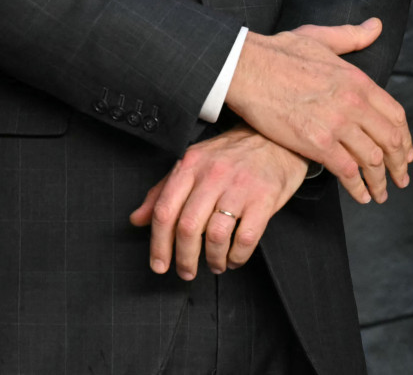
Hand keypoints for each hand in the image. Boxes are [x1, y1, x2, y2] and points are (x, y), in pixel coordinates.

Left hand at [130, 127, 307, 279]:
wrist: (275, 139)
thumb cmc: (232, 155)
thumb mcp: (193, 164)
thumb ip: (163, 191)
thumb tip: (138, 219)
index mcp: (190, 165)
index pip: (165, 210)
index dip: (158, 244)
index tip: (159, 264)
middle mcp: (212, 174)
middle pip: (187, 227)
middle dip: (184, 258)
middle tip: (186, 272)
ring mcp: (239, 187)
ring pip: (215, 236)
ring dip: (212, 260)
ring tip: (215, 264)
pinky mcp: (264, 198)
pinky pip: (245, 239)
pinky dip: (237, 257)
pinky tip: (234, 258)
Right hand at [224, 19, 412, 204]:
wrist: (247, 68)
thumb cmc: (278, 52)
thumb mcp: (320, 37)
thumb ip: (351, 36)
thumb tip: (376, 26)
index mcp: (358, 80)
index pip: (395, 114)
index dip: (404, 138)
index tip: (405, 152)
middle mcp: (354, 103)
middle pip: (390, 140)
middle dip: (399, 164)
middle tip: (401, 179)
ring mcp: (337, 124)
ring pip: (372, 159)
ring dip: (381, 181)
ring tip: (381, 194)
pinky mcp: (318, 143)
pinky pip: (348, 171)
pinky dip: (358, 187)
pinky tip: (361, 196)